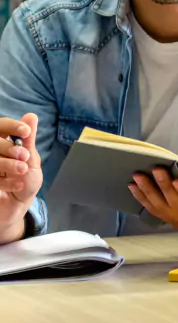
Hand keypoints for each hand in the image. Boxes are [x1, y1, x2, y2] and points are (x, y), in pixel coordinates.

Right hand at [0, 114, 42, 243]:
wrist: (17, 207)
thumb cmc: (25, 180)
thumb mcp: (31, 159)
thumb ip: (29, 139)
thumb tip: (31, 115)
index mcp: (2, 142)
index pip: (1, 126)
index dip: (12, 126)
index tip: (26, 131)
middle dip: (9, 148)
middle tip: (24, 156)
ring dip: (7, 164)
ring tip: (23, 170)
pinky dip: (6, 181)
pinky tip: (18, 184)